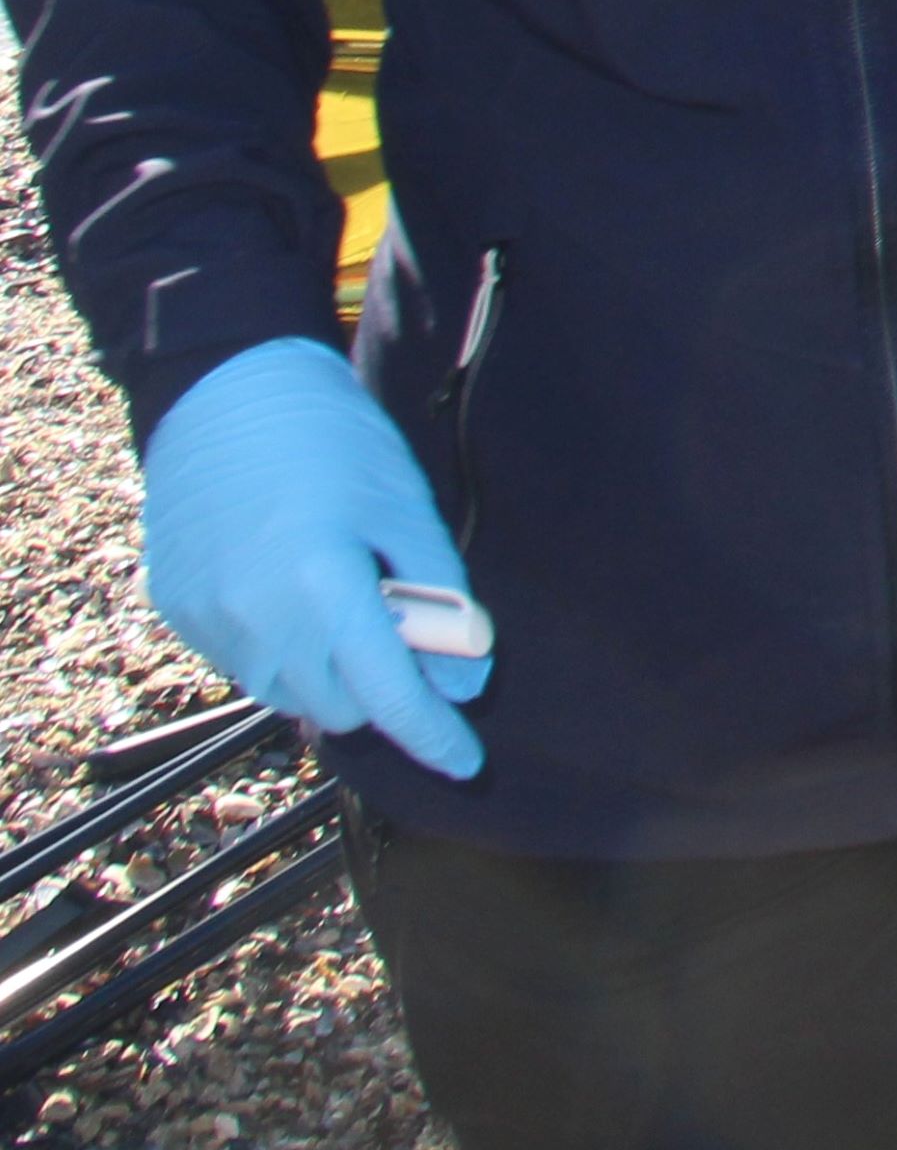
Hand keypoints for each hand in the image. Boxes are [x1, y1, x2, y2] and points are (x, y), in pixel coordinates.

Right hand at [139, 337, 490, 776]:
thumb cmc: (331, 436)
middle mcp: (253, 617)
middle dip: (385, 693)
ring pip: (287, 692)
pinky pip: (244, 660)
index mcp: (321, 588)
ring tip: (352, 608)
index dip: (433, 735)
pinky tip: (297, 597)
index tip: (467, 762)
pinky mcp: (176, 608)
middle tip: (416, 644)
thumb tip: (466, 673)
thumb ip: (439, 594)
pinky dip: (283, 649)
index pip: (388, 695)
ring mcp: (206, 618)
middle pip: (338, 707)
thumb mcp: (406, 506)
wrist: (224, 387)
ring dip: (331, 675)